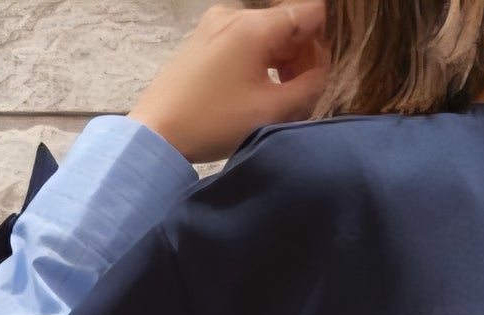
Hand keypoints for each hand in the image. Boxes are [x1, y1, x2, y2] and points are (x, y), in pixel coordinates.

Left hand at [131, 2, 329, 162]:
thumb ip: (309, 86)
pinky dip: (260, 60)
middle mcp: (235, 15)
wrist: (157, 133)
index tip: (326, 70)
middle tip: (304, 91)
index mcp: (255, 26)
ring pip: (267, 32)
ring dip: (283, 59)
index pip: (310, 12)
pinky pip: (245, 40)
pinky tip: (258, 89)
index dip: (327, 39)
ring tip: (280, 96)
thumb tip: (323, 70)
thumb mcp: (272, 111)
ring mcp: (216, 24)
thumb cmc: (213, 123)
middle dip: (303, 53)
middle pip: (287, 22)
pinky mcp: (204, 39)